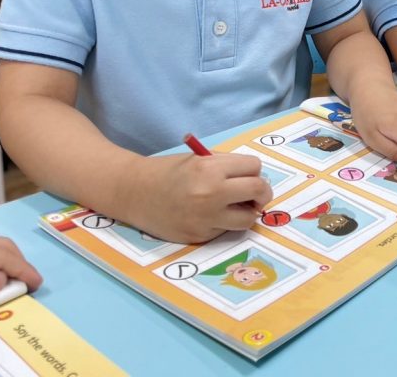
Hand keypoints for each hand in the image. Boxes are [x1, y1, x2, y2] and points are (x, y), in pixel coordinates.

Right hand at [128, 153, 272, 243]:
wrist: (135, 193)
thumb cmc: (169, 172)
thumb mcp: (199, 159)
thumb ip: (227, 166)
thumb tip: (256, 178)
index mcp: (210, 168)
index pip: (254, 167)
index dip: (253, 169)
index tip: (248, 174)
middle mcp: (211, 194)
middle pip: (258, 191)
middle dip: (261, 191)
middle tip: (255, 193)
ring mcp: (205, 218)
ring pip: (248, 218)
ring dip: (247, 212)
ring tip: (235, 207)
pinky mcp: (200, 236)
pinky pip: (226, 230)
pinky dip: (225, 223)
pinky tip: (210, 216)